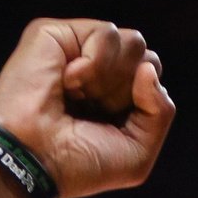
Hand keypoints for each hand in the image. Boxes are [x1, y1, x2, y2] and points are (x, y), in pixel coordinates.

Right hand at [0, 19, 174, 197]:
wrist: (36, 161)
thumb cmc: (79, 164)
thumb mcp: (138, 150)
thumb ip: (161, 111)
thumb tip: (147, 68)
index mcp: (114, 93)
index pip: (152, 74)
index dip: (142, 102)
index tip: (110, 125)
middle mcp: (96, 68)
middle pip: (145, 56)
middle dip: (128, 91)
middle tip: (93, 111)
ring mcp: (76, 49)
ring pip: (133, 42)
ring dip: (111, 79)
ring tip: (78, 96)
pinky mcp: (56, 34)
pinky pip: (106, 33)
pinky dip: (94, 64)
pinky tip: (68, 82)